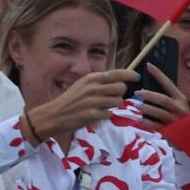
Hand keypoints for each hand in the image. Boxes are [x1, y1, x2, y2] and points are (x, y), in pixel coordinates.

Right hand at [25, 69, 139, 143]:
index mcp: (90, 79)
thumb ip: (100, 83)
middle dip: (119, 93)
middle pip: (120, 88)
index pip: (115, 74)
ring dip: (112, 105)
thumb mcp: (83, 85)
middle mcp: (92, 88)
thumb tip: (121, 81)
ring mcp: (92, 101)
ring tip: (101, 106)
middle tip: (110, 97)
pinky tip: (96, 114)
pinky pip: (109, 113)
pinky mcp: (92, 114)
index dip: (128, 75)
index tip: (136, 76)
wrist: (53, 115)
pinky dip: (106, 115)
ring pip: (117, 101)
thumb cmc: (71, 100)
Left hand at [135, 63, 189, 130]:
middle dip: (149, 95)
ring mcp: (175, 120)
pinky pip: (155, 125)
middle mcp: (179, 109)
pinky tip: (138, 119)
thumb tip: (149, 91)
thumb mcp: (181, 105)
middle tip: (137, 92)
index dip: (159, 75)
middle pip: (163, 100)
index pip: (169, 84)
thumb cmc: (184, 118)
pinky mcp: (170, 131)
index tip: (149, 65)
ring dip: (146, 108)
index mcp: (182, 99)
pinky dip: (146, 122)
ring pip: (159, 113)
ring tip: (137, 105)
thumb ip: (170, 98)